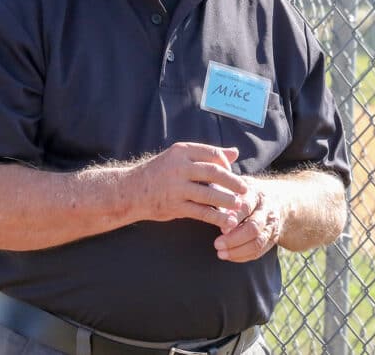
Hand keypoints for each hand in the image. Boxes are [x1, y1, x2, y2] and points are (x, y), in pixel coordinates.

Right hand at [128, 142, 246, 229]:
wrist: (129, 191)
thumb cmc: (159, 173)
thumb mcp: (180, 158)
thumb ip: (207, 155)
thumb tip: (235, 152)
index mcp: (182, 151)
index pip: (213, 154)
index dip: (227, 164)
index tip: (232, 173)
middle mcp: (179, 167)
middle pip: (214, 172)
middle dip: (233, 182)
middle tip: (245, 189)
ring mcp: (176, 187)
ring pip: (209, 193)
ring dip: (228, 201)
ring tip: (239, 206)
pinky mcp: (174, 206)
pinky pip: (201, 211)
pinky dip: (216, 217)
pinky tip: (227, 221)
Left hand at [213, 177, 282, 261]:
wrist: (276, 200)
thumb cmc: (248, 193)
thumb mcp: (238, 187)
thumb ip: (224, 193)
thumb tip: (209, 199)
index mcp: (256, 195)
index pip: (247, 207)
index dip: (234, 218)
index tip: (221, 227)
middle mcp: (267, 211)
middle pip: (254, 228)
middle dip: (234, 239)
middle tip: (217, 244)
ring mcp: (271, 227)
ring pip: (258, 242)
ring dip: (238, 251)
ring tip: (220, 253)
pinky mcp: (271, 239)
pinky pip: (258, 252)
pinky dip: (243, 256)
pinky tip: (229, 256)